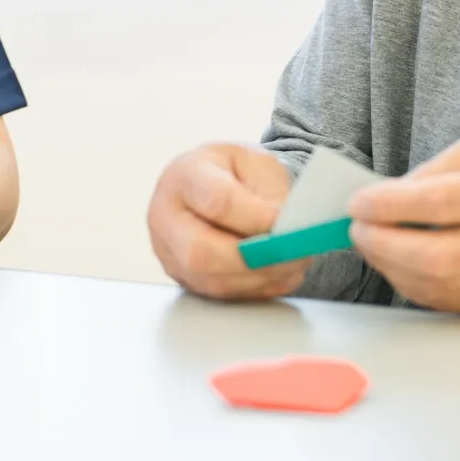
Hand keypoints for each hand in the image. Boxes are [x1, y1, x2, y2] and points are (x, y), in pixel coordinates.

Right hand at [146, 143, 306, 300]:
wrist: (214, 183)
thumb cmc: (235, 173)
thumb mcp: (258, 165)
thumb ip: (271, 195)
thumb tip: (287, 232)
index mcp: (184, 176)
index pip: (216, 202)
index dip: (255, 218)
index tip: (288, 224)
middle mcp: (165, 216)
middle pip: (200, 252)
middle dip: (253, 260)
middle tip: (294, 255)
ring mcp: (168, 252)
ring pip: (210, 280)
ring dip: (258, 278)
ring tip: (293, 265)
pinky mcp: (182, 277)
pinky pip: (218, 294)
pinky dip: (255, 289)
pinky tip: (279, 275)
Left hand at [347, 129, 459, 313]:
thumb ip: (440, 169)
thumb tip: (390, 196)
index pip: (442, 203)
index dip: (391, 205)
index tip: (358, 201)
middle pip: (438, 257)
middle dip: (384, 244)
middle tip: (357, 227)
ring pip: (441, 286)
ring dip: (392, 268)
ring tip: (371, 244)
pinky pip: (451, 302)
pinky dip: (415, 286)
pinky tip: (397, 265)